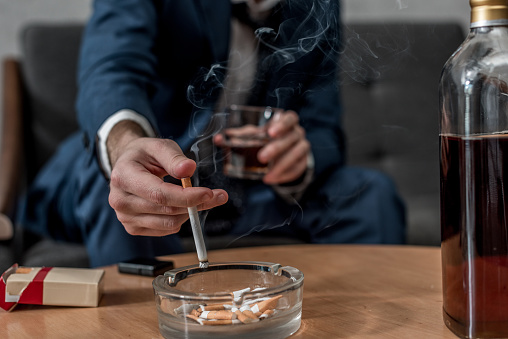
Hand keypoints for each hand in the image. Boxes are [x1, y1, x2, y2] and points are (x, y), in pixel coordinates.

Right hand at [107, 121, 227, 236]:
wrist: (126, 166)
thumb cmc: (144, 155)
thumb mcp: (159, 146)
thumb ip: (174, 157)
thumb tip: (189, 169)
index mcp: (124, 177)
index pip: (159, 194)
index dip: (187, 197)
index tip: (209, 193)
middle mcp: (120, 200)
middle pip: (167, 210)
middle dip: (196, 204)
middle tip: (218, 195)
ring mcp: (125, 217)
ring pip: (169, 223)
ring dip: (190, 212)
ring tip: (199, 198)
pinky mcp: (133, 228)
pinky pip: (166, 229)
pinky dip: (180, 218)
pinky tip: (180, 205)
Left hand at [214, 110, 309, 184]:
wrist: (283, 153)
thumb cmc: (266, 139)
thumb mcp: (254, 135)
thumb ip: (239, 136)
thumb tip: (218, 139)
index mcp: (286, 121)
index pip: (290, 118)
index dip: (282, 124)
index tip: (270, 133)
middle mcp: (297, 133)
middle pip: (291, 137)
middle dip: (277, 148)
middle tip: (261, 158)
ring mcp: (302, 147)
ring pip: (296, 154)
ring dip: (281, 165)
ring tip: (267, 175)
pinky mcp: (303, 163)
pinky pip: (297, 169)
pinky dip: (284, 176)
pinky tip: (271, 179)